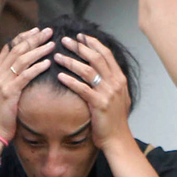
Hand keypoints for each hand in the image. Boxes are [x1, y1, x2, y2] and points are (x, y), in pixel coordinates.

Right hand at [0, 27, 54, 141]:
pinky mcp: (9, 93)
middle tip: (48, 32)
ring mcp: (2, 83)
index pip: (9, 48)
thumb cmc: (1, 115)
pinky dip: (37, 68)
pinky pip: (25, 76)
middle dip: (33, 39)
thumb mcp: (1, 93)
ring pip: (22, 60)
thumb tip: (21, 68)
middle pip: (17, 49)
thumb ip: (8, 79)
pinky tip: (47, 63)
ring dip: (38, 50)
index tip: (35, 31)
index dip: (23, 37)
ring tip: (51, 45)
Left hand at [55, 34, 131, 150]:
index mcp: (119, 79)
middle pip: (95, 58)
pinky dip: (70, 80)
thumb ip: (111, 83)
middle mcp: (115, 83)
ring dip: (70, 61)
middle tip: (65, 40)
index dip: (93, 43)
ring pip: (87, 70)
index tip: (81, 36)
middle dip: (79, 47)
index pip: (106, 54)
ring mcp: (108, 93)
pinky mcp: (99, 104)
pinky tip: (59, 76)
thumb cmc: (114, 121)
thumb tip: (101, 73)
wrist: (118, 139)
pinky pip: (82, 88)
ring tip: (57, 56)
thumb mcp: (118, 98)